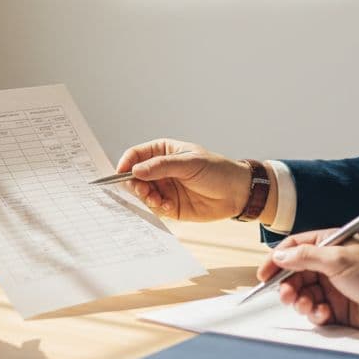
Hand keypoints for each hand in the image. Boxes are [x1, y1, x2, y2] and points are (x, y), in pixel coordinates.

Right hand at [115, 138, 252, 220]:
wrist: (237, 193)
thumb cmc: (216, 170)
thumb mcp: (189, 163)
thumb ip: (161, 166)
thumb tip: (136, 170)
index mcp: (163, 152)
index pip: (136, 155)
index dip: (126, 163)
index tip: (121, 172)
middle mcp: (160, 170)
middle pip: (134, 176)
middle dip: (134, 183)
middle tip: (142, 189)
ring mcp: (164, 188)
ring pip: (142, 193)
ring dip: (145, 197)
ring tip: (157, 199)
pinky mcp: (169, 205)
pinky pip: (154, 207)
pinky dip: (156, 207)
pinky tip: (167, 206)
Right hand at [259, 230, 358, 336]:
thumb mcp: (339, 259)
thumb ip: (305, 256)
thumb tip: (279, 254)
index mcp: (330, 245)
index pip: (295, 248)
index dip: (277, 260)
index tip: (264, 274)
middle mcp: (329, 265)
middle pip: (295, 273)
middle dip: (287, 285)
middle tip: (287, 295)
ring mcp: (333, 287)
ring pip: (302, 293)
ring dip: (300, 300)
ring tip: (307, 305)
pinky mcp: (338, 309)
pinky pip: (314, 311)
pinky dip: (314, 313)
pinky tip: (323, 313)